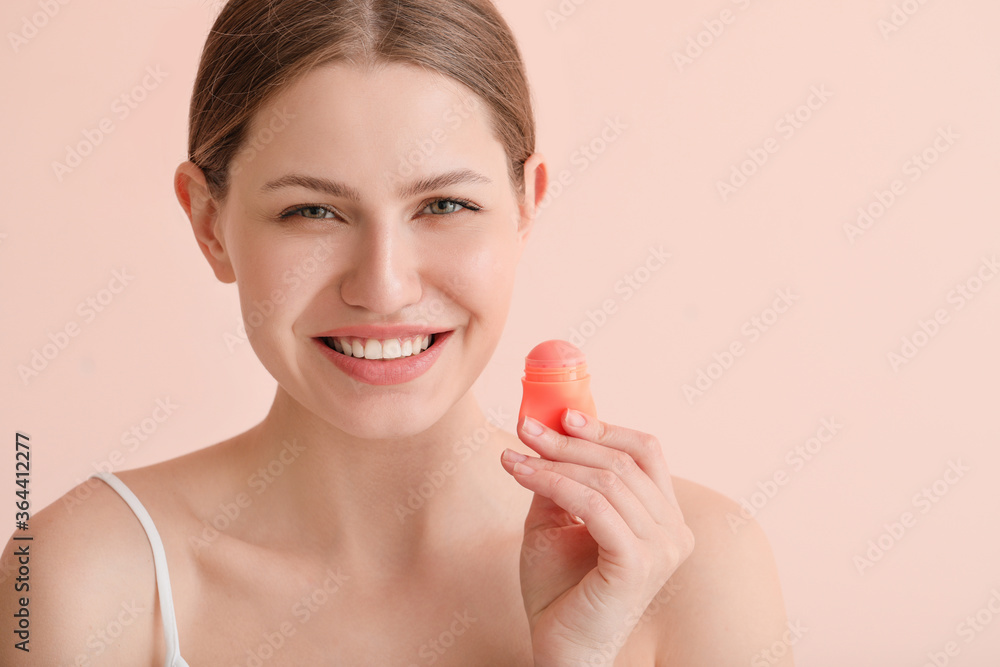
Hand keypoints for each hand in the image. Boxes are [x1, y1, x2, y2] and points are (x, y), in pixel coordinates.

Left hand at [500, 409, 694, 666]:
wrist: (560, 647)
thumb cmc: (560, 589)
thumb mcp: (557, 520)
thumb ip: (561, 479)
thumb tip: (547, 431)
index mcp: (664, 518)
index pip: (646, 453)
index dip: (605, 428)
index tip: (563, 415)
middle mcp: (674, 531)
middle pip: (625, 460)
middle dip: (570, 441)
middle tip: (526, 428)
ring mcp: (661, 549)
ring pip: (607, 480)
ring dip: (554, 461)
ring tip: (515, 456)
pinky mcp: (637, 564)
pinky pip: (594, 507)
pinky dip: (555, 484)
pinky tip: (522, 476)